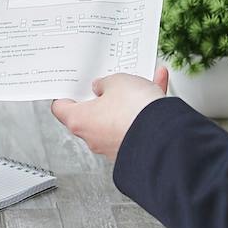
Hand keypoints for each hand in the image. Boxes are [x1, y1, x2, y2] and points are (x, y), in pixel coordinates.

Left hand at [51, 68, 169, 160]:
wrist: (165, 136)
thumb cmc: (133, 111)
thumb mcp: (117, 82)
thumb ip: (106, 82)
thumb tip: (103, 87)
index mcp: (80, 120)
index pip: (61, 109)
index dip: (65, 94)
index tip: (70, 86)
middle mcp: (94, 137)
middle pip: (90, 113)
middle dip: (100, 96)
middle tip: (108, 82)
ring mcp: (113, 144)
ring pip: (117, 117)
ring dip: (127, 100)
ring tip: (140, 81)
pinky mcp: (134, 146)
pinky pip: (136, 122)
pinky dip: (145, 108)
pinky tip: (157, 86)